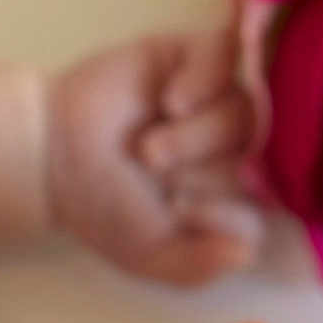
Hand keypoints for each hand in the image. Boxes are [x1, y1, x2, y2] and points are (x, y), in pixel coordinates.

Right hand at [46, 30, 263, 286]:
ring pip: (247, 115)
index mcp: (239, 202)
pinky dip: (204, 81)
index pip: (266, 209)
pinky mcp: (198, 56)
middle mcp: (241, 152)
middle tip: (154, 174)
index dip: (226, 217)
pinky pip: (231, 55)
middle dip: (204, 176)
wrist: (55, 153)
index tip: (179, 214)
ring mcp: (223, 101)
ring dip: (194, 139)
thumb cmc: (108, 207)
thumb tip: (243, 254)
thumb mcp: (153, 257)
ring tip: (150, 148)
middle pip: (261, 163)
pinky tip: (171, 103)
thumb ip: (200, 266)